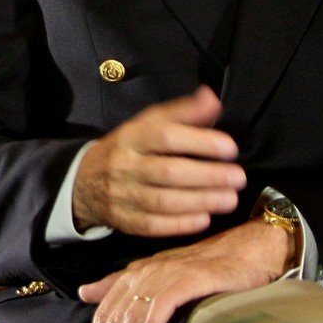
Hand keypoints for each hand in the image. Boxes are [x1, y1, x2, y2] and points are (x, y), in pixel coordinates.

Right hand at [72, 86, 245, 235]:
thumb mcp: (147, 124)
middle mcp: (124, 165)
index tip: (230, 147)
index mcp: (131, 136)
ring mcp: (122, 195)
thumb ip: (181, 112)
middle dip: (208, 176)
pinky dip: (181, 224)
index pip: (166, 136)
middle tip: (238, 177)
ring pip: (163, 201)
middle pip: (168, 172)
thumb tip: (211, 98)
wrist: (83, 181)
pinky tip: (205, 220)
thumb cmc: (127, 149)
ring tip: (230, 199)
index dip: (200, 142)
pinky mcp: (124, 221)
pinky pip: (153, 225)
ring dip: (201, 201)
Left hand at [78, 221, 292, 322]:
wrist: (248, 250)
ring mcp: (164, 274)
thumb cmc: (206, 268)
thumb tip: (85, 292)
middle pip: (114, 315)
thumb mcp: (158, 274)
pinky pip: (158, 309)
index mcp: (134, 273)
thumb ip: (119, 283)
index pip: (105, 310)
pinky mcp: (185, 278)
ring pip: (132, 315)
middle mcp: (144, 271)